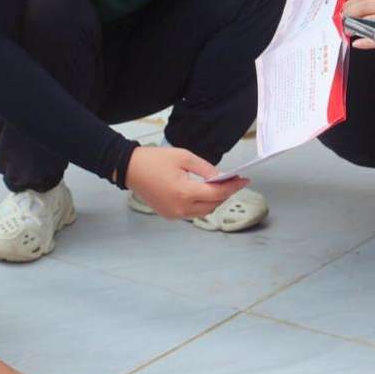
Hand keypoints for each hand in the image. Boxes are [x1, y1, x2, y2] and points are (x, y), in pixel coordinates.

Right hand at [124, 145, 247, 219]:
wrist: (130, 169)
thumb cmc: (155, 160)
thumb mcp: (184, 157)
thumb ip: (205, 169)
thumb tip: (222, 177)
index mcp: (184, 193)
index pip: (217, 194)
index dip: (233, 187)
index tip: (244, 180)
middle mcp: (180, 208)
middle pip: (213, 205)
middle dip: (226, 194)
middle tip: (234, 181)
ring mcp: (174, 214)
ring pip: (204, 212)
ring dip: (215, 201)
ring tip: (222, 187)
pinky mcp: (169, 215)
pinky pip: (192, 213)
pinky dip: (202, 205)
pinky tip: (205, 193)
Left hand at [343, 0, 374, 50]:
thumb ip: (368, 2)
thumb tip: (345, 6)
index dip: (350, 2)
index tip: (342, 9)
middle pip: (366, 6)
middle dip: (350, 14)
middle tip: (342, 20)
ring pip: (370, 21)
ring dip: (355, 27)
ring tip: (348, 29)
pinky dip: (366, 42)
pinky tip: (358, 43)